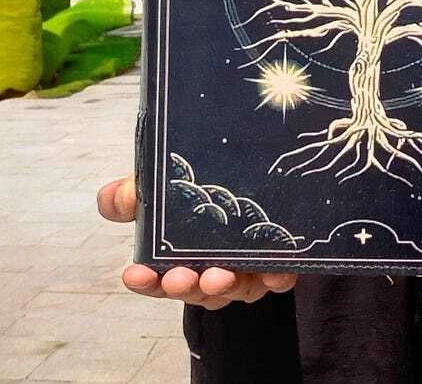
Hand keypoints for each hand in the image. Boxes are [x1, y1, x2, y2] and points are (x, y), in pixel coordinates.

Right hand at [97, 175, 296, 309]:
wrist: (251, 163)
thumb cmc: (201, 184)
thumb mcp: (164, 182)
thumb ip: (137, 192)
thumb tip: (110, 200)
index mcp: (182, 257)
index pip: (158, 280)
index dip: (146, 282)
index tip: (134, 274)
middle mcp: (214, 268)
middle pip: (197, 290)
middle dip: (185, 287)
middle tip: (179, 277)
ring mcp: (247, 268)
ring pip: (235, 289)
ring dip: (224, 286)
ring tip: (218, 275)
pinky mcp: (280, 261)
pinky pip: (279, 277)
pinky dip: (276, 277)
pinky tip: (272, 270)